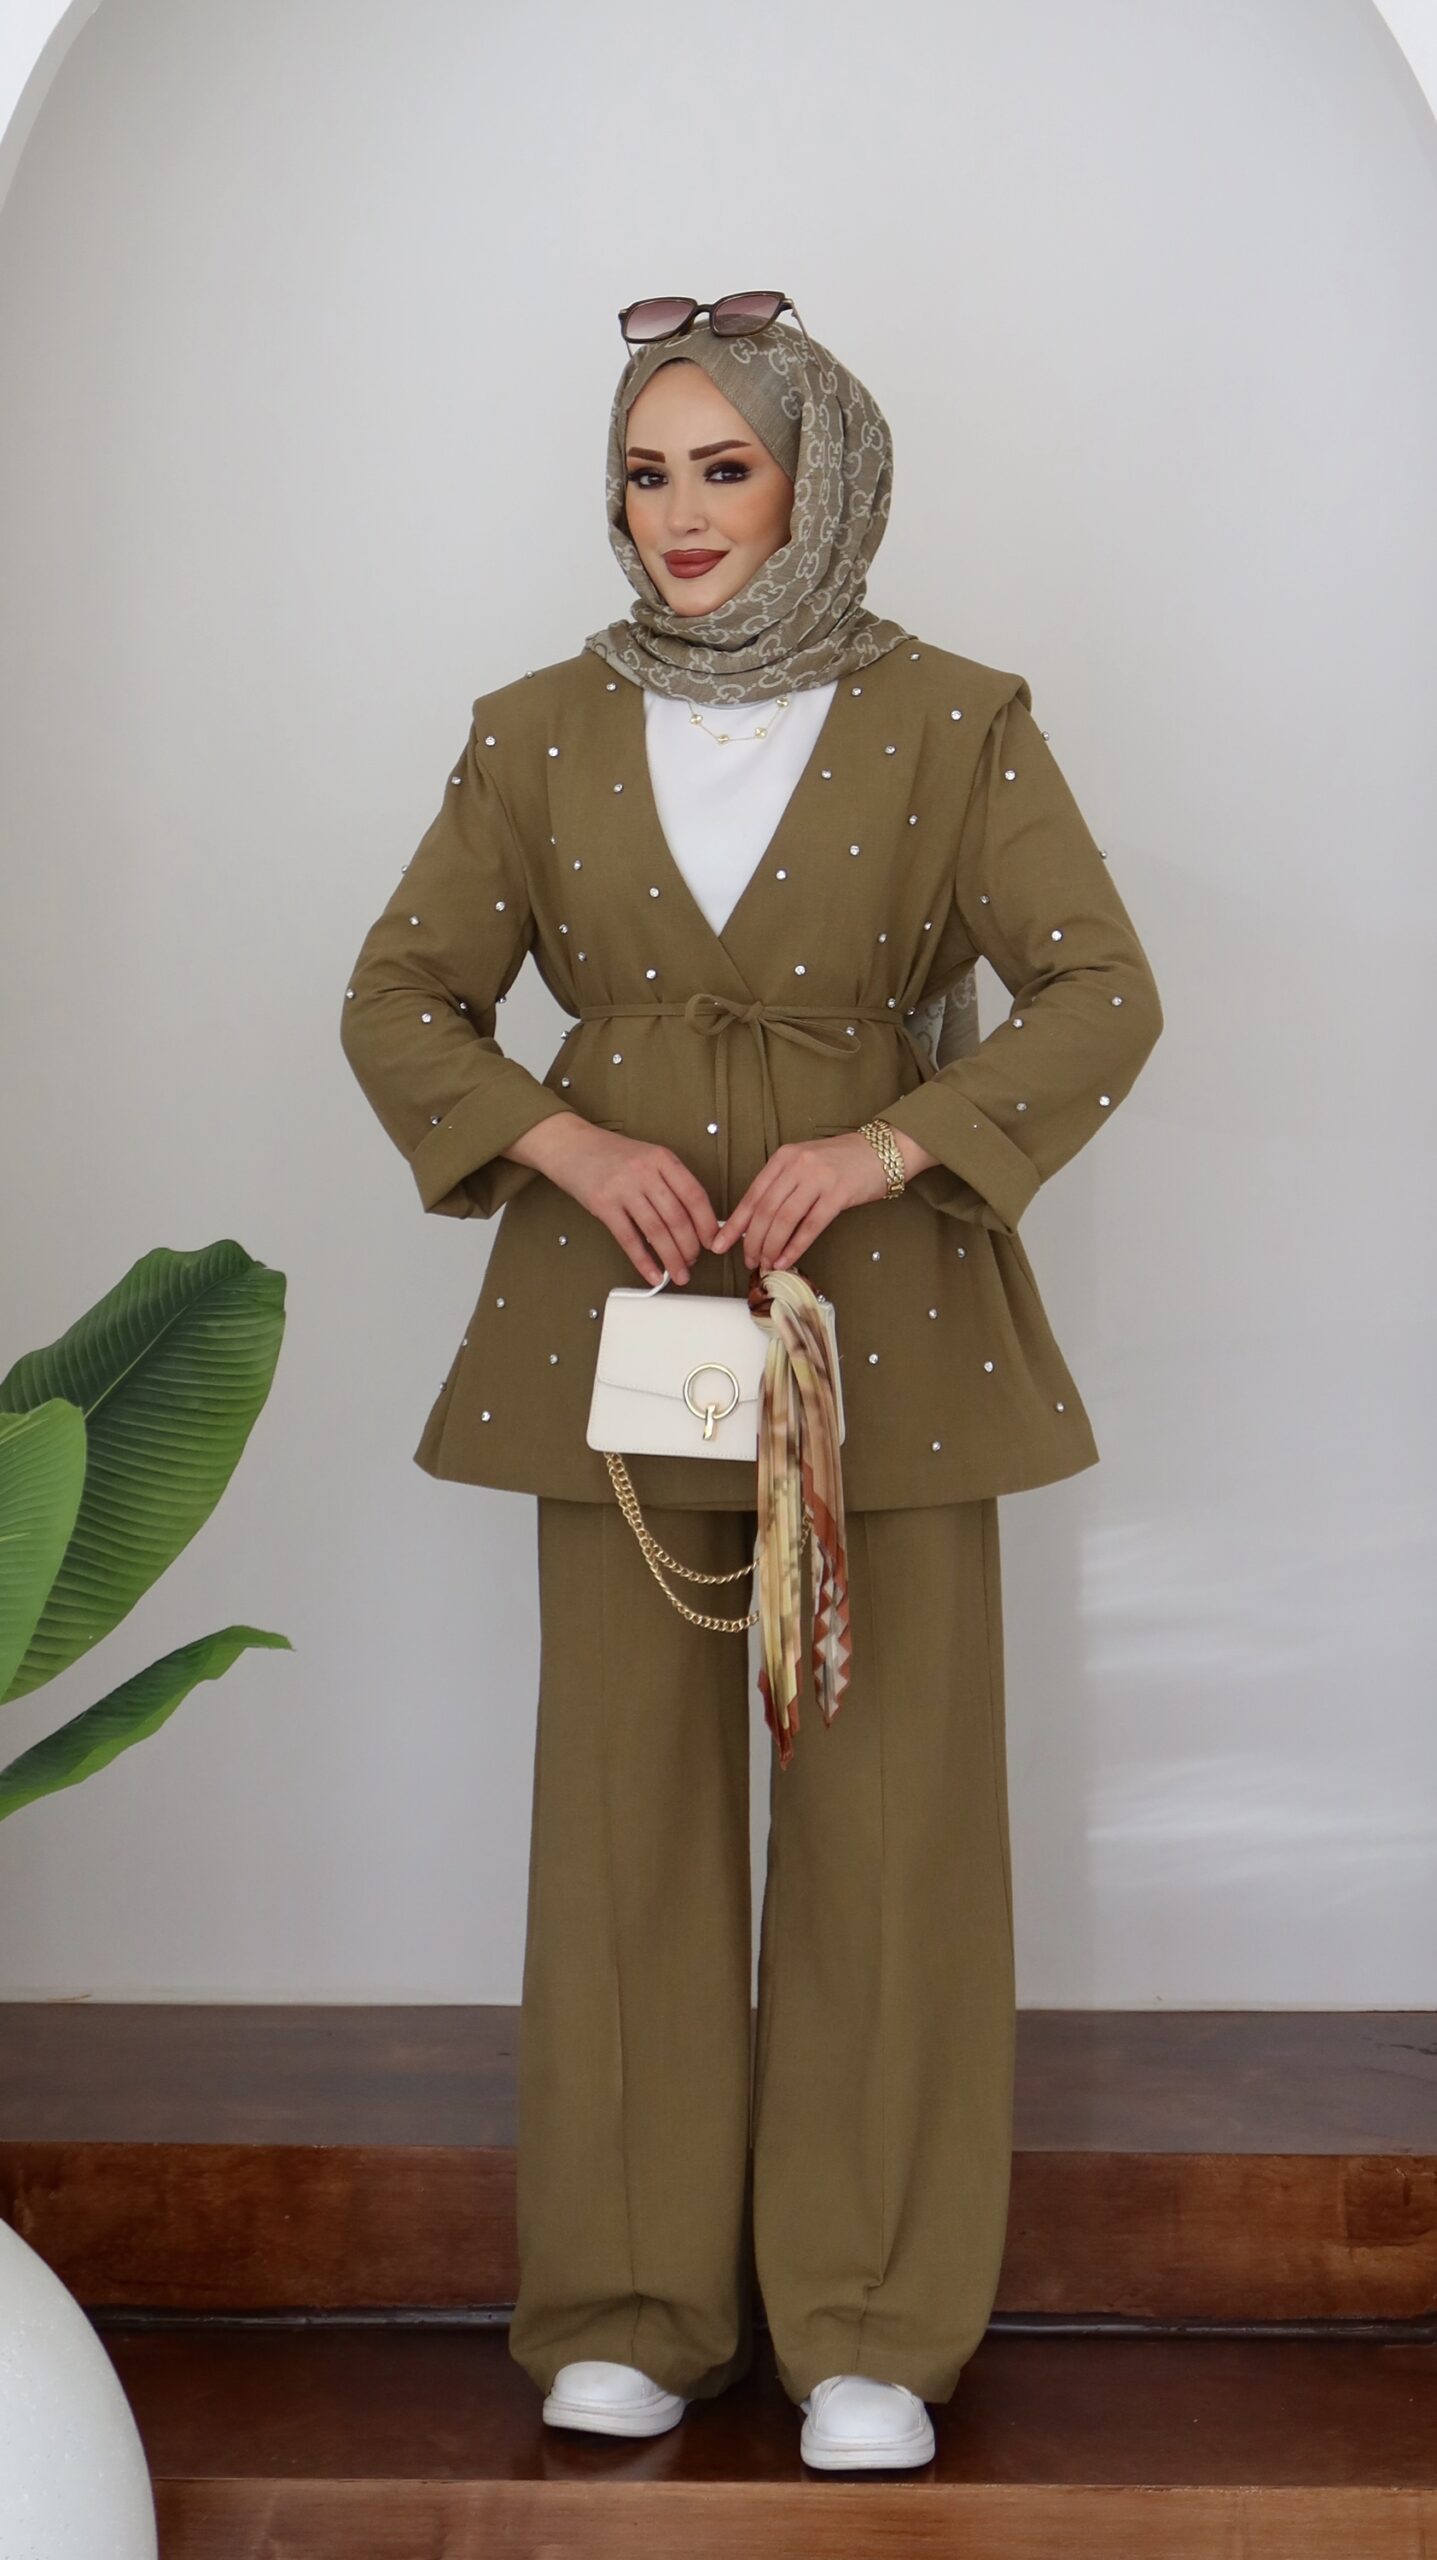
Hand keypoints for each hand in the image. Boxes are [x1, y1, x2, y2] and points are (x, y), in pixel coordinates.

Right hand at [514, 1116, 721, 1285]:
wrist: (570, 1145)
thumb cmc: (611, 1154)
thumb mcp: (647, 1158)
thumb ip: (669, 1183)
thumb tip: (694, 1220)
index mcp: (662, 1159)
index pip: (694, 1195)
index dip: (706, 1223)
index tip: (712, 1242)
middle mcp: (645, 1171)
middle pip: (677, 1217)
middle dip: (690, 1247)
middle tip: (693, 1262)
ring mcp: (623, 1188)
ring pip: (656, 1231)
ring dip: (671, 1258)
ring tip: (678, 1274)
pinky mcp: (603, 1204)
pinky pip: (628, 1239)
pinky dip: (643, 1261)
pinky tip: (652, 1274)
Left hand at [711, 1130, 893, 1271]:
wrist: (882, 1150)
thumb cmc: (841, 1161)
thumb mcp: (804, 1164)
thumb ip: (782, 1186)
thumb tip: (756, 1222)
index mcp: (783, 1158)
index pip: (752, 1195)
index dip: (734, 1223)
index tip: (720, 1244)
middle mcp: (797, 1166)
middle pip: (765, 1210)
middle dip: (752, 1240)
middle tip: (748, 1260)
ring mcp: (818, 1179)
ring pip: (784, 1220)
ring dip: (772, 1246)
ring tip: (766, 1263)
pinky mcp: (838, 1194)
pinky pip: (810, 1226)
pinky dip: (795, 1246)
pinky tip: (787, 1259)